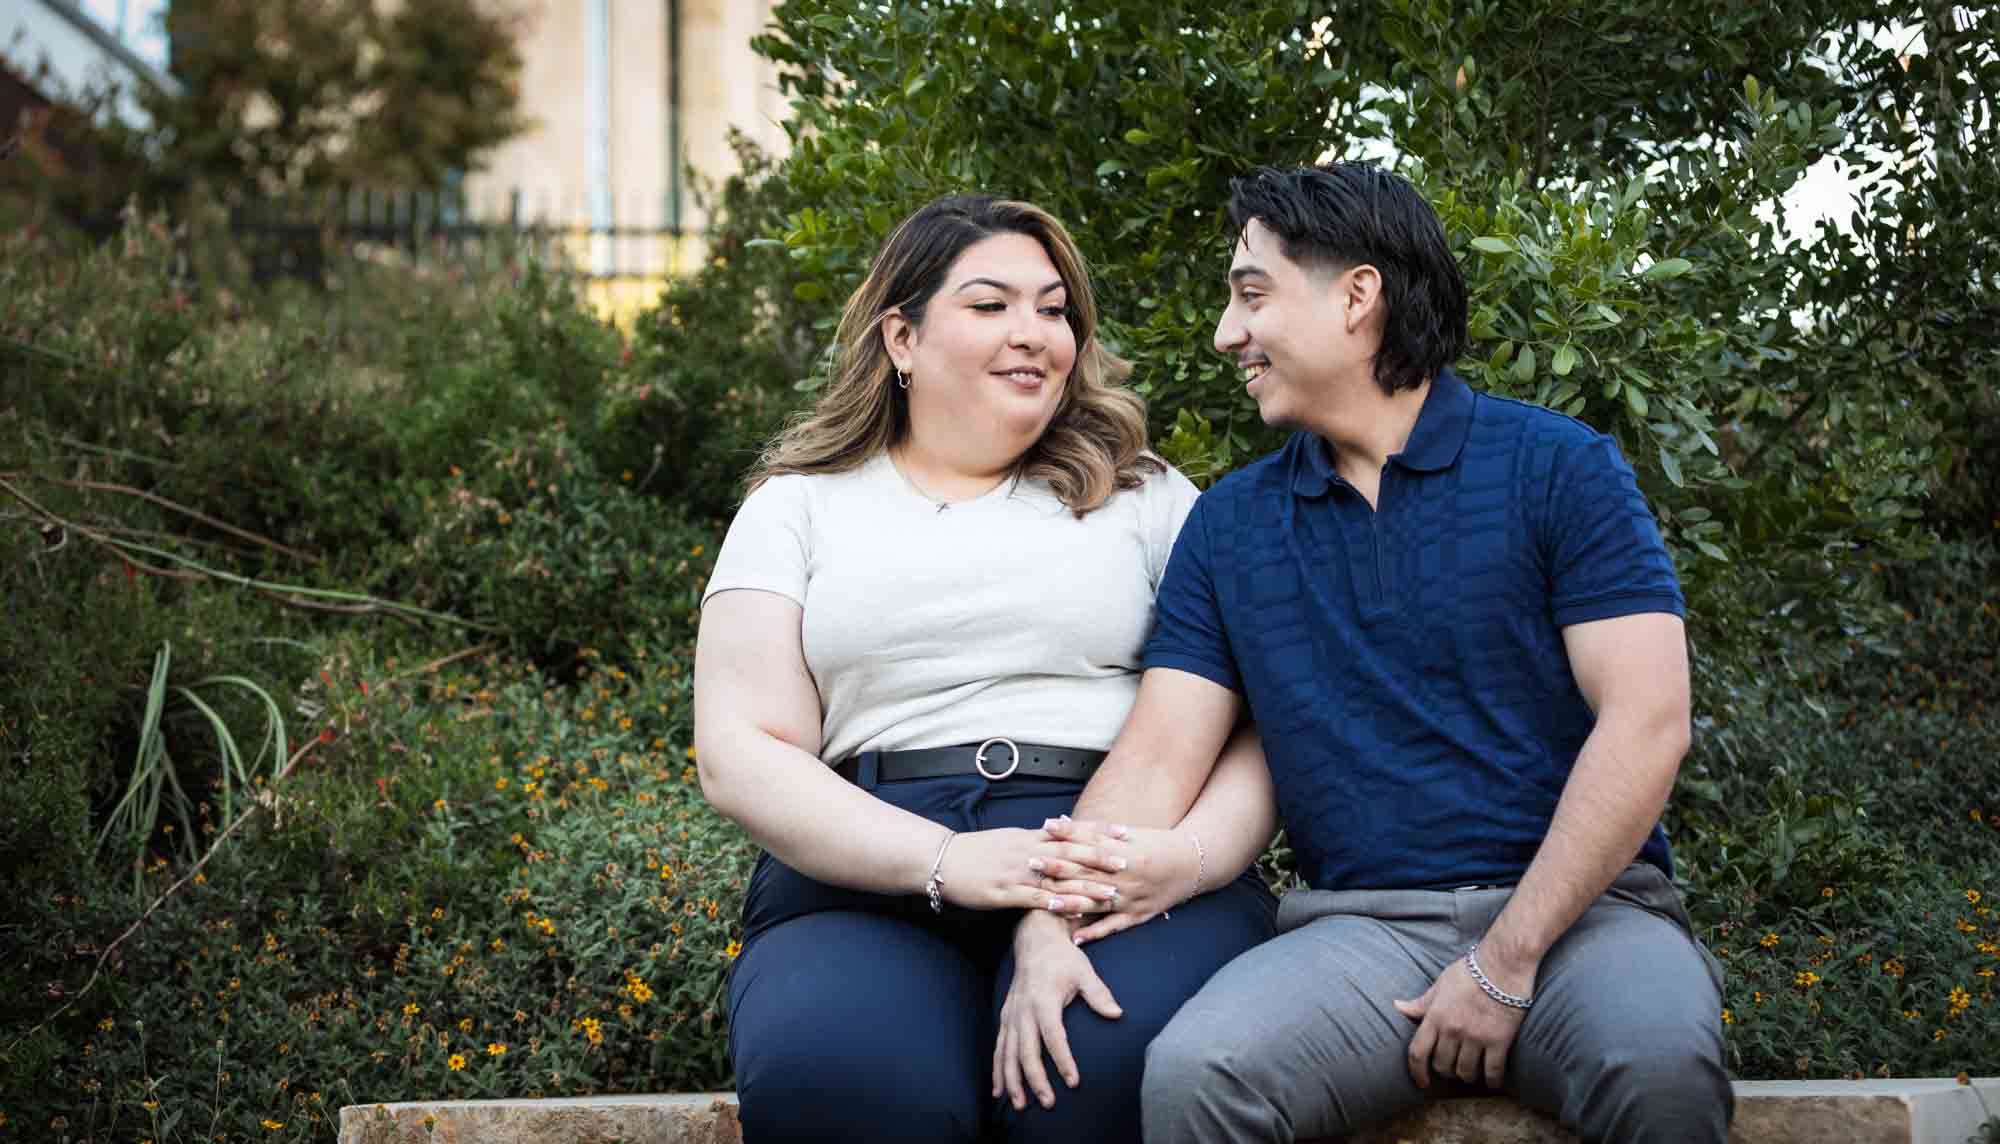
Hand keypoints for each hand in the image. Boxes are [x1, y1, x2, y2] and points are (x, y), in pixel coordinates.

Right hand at [938, 827, 1107, 913]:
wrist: (941, 859)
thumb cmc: (975, 851)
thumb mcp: (1008, 838)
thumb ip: (1034, 839)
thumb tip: (1058, 835)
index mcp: (1029, 836)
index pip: (1071, 831)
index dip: (1099, 831)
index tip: (1124, 831)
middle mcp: (1026, 851)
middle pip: (1069, 852)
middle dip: (1099, 857)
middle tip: (1127, 862)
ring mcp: (1016, 872)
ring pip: (1056, 877)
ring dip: (1085, 884)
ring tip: (1110, 892)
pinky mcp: (1003, 892)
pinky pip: (1034, 898)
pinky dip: (1055, 902)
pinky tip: (1074, 909)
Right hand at [992, 910, 1122, 1110]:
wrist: (1035, 941)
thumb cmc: (1063, 959)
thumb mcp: (1084, 971)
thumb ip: (1098, 994)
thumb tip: (1117, 1014)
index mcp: (1043, 1000)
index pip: (1053, 1036)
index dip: (1063, 1060)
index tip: (1073, 1081)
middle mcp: (1023, 1010)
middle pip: (1026, 1051)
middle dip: (1035, 1080)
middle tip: (1048, 1103)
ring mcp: (1011, 1015)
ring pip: (1007, 1054)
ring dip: (1012, 1081)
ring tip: (1020, 1106)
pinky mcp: (1005, 1018)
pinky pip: (998, 1049)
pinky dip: (998, 1071)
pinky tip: (999, 1092)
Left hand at [1031, 818, 1201, 942]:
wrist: (1193, 864)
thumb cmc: (1156, 844)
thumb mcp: (1128, 833)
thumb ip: (1092, 831)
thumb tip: (1056, 823)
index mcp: (1124, 850)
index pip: (1087, 845)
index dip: (1063, 842)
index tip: (1039, 838)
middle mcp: (1127, 874)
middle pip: (1087, 872)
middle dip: (1057, 869)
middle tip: (1031, 865)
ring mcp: (1132, 897)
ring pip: (1097, 901)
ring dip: (1070, 902)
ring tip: (1046, 902)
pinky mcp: (1139, 915)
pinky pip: (1115, 927)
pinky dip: (1095, 932)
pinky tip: (1076, 938)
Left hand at [1392, 950, 1536, 1089]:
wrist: (1503, 964)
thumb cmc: (1471, 972)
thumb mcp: (1440, 984)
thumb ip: (1421, 1002)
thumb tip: (1397, 1006)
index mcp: (1435, 1016)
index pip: (1418, 1052)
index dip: (1417, 1072)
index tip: (1422, 1082)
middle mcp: (1453, 1029)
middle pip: (1442, 1066)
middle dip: (1445, 1070)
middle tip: (1452, 1066)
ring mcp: (1476, 1036)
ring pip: (1466, 1072)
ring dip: (1467, 1075)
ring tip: (1471, 1070)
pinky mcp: (1499, 1041)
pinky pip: (1493, 1071)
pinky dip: (1492, 1081)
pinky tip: (1492, 1080)